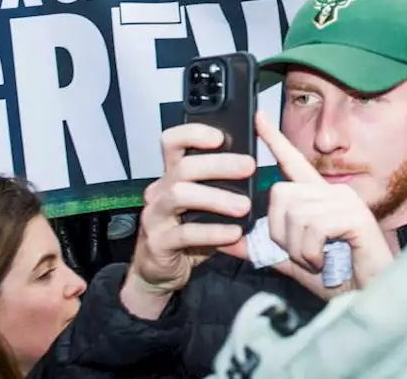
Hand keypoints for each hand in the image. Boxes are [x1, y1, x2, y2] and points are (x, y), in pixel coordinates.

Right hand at [123, 124, 254, 317]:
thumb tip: (251, 164)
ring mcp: (155, 216)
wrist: (160, 272)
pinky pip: (185, 233)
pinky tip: (234, 234)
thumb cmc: (189, 230)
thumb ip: (219, 184)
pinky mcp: (157, 242)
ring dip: (217, 198)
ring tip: (245, 206)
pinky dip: (213, 232)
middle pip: (184, 167)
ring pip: (180, 194)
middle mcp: (159, 191)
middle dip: (219, 164)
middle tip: (250, 167)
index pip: (172, 142)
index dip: (194, 133)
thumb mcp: (203, 203)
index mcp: (172, 175)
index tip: (221, 136)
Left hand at [255, 112, 393, 293]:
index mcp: (318, 198)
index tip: (258, 117)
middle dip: (281, 232)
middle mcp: (333, 191)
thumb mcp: (292, 263)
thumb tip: (226, 240)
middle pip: (281, 194)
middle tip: (302, 253)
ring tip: (317, 259)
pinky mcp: (355, 215)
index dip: (274, 139)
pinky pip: (313, 227)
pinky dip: (311, 252)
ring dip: (298, 248)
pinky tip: (325, 260)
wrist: (368, 296)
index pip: (292, 162)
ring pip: (295, 214)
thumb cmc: (337, 278)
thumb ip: (263, 249)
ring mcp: (345, 201)